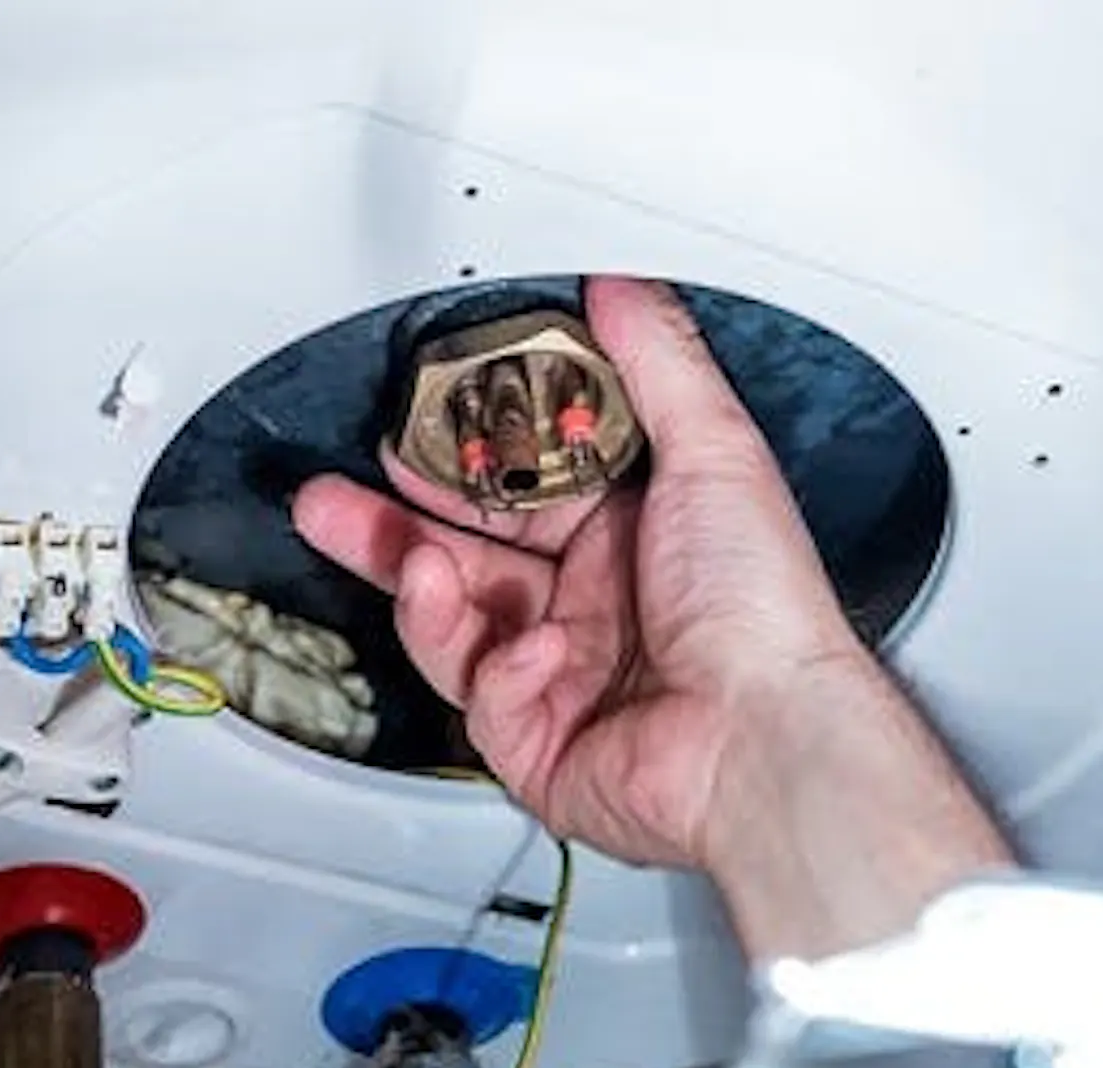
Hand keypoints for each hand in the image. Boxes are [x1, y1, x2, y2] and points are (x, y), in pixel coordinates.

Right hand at [295, 277, 1008, 952]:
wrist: (769, 738)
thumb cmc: (764, 611)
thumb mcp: (716, 451)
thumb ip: (658, 361)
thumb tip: (622, 287)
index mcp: (635, 539)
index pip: (522, 488)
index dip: (461, 462)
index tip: (412, 428)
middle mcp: (599, 607)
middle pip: (466, 556)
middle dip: (391, 525)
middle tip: (334, 495)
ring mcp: (566, 678)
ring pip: (453, 626)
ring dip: (415, 585)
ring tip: (395, 554)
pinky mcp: (540, 745)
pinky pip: (478, 697)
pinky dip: (491, 664)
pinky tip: (527, 646)